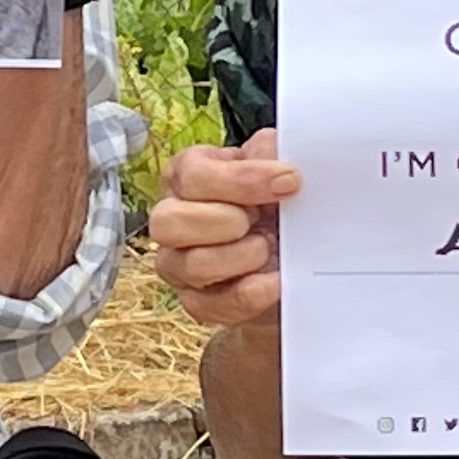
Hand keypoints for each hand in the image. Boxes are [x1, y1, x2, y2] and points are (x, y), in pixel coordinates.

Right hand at [148, 130, 295, 331]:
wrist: (289, 258)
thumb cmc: (273, 205)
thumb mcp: (275, 168)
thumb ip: (272, 153)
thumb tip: (276, 154)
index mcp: (186, 176)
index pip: (193, 174)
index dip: (242, 180)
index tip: (289, 181)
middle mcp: (171, 219)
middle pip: (169, 221)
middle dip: (225, 221)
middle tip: (260, 220)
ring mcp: (177, 264)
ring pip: (191, 265)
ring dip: (240, 256)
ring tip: (269, 248)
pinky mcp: (195, 302)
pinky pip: (210, 305)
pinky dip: (249, 294)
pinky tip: (275, 281)